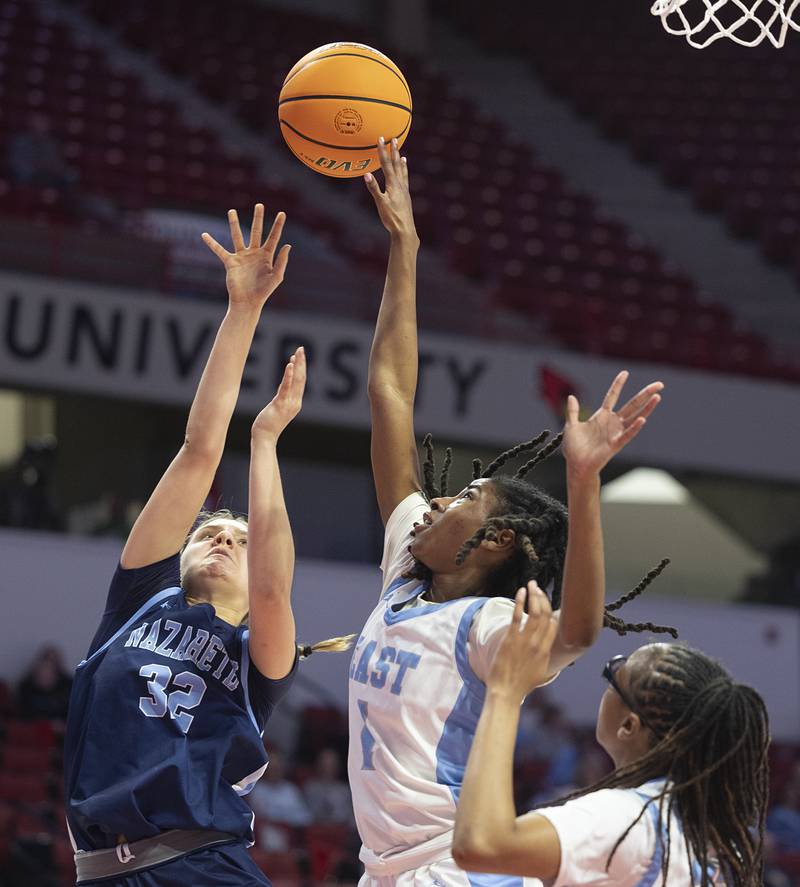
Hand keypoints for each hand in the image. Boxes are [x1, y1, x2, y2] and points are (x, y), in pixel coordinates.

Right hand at [202, 204, 290, 308]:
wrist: (248, 302)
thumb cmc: (264, 292)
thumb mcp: (276, 276)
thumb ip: (281, 261)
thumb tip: (287, 245)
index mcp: (267, 256)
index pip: (273, 237)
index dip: (278, 226)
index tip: (282, 213)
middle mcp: (254, 254)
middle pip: (256, 231)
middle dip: (258, 218)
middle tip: (259, 204)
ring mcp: (242, 257)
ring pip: (237, 236)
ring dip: (234, 223)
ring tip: (231, 210)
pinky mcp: (230, 262)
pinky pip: (219, 250)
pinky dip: (211, 243)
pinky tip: (204, 235)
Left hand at [252, 347, 305, 439]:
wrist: (265, 437)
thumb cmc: (268, 423)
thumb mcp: (278, 406)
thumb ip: (283, 395)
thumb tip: (284, 383)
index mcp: (296, 402)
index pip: (301, 382)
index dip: (301, 368)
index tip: (299, 355)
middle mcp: (296, 402)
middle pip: (301, 379)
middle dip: (302, 362)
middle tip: (301, 349)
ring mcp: (289, 403)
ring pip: (296, 381)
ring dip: (297, 365)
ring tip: (297, 353)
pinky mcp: (280, 404)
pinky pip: (286, 387)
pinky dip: (289, 375)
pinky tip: (290, 365)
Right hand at [364, 137, 418, 241]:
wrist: (405, 230)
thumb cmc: (392, 218)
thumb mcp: (380, 203)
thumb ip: (374, 189)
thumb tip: (366, 175)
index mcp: (393, 184)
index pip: (386, 164)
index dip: (382, 150)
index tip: (381, 138)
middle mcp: (400, 185)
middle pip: (396, 164)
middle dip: (394, 151)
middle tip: (394, 139)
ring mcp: (404, 191)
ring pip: (402, 172)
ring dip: (401, 162)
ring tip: (402, 154)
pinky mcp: (406, 197)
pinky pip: (405, 180)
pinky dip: (404, 174)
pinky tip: (404, 174)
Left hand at [486, 582, 558, 701]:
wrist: (506, 693)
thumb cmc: (520, 685)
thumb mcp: (540, 673)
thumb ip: (543, 659)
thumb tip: (545, 652)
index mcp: (546, 652)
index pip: (554, 625)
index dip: (551, 610)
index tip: (545, 601)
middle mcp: (538, 644)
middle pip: (546, 615)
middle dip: (543, 598)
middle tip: (538, 588)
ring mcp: (525, 641)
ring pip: (535, 613)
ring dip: (534, 596)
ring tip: (531, 585)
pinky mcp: (511, 639)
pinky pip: (518, 616)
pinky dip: (520, 601)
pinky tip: (521, 592)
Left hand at [561, 371, 662, 479]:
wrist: (576, 466)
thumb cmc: (574, 448)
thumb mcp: (571, 426)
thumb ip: (572, 412)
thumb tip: (571, 397)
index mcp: (602, 416)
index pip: (612, 396)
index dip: (618, 385)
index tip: (625, 373)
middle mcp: (612, 422)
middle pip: (632, 404)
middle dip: (645, 394)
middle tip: (660, 384)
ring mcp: (616, 432)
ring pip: (635, 417)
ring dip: (647, 408)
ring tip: (658, 396)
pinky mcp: (615, 444)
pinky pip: (627, 434)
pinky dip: (635, 427)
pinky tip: (642, 419)